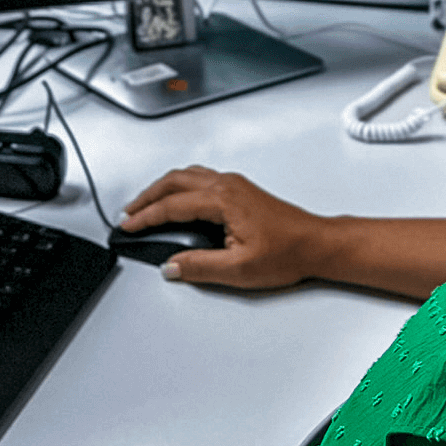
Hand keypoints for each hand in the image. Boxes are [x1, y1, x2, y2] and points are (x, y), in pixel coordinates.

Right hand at [119, 165, 329, 287]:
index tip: (128, 227)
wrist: (317, 244)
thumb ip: (199, 266)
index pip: (171, 205)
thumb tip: (172, 265)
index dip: (145, 217)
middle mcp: (226, 185)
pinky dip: (179, 186)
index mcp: (222, 199)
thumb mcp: (238, 269)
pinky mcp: (240, 190)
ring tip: (146, 205)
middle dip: (147, 197)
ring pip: (186, 176)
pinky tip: (177, 199)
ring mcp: (234, 185)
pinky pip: (200, 178)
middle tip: (128, 213)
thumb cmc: (288, 251)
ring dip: (162, 188)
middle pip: (174, 182)